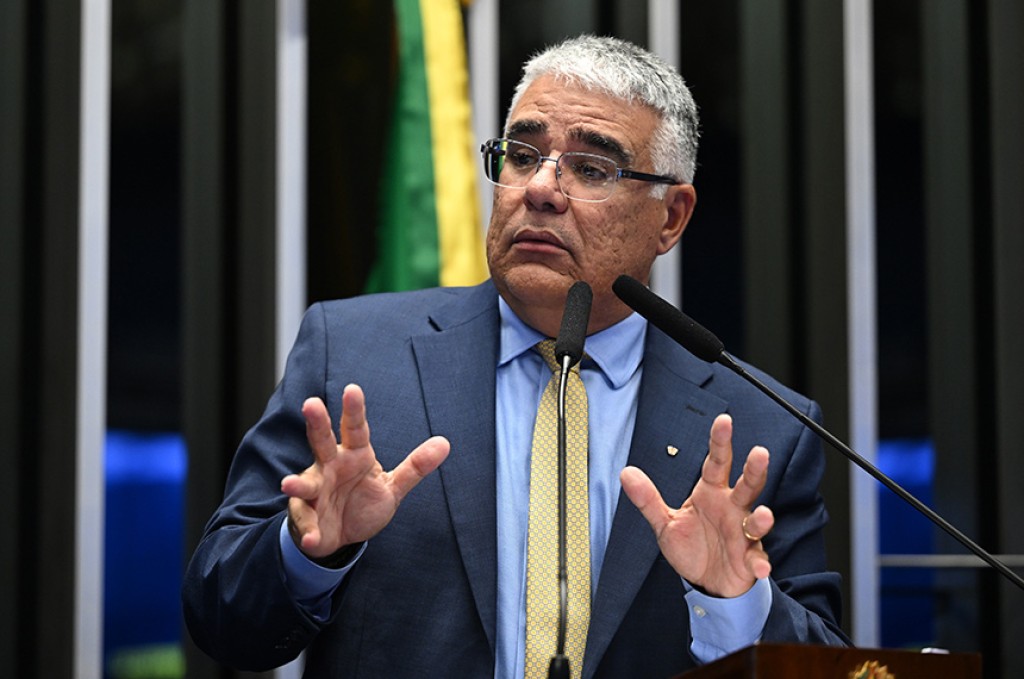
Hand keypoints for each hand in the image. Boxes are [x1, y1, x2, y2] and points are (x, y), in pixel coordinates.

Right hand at [281, 384, 449, 559]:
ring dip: (298, 484)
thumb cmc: (362, 504)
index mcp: (354, 454)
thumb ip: (415, 467)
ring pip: (305, 482)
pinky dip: (310, 531)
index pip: (356, 428)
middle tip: (311, 404)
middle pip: (322, 441)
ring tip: (289, 484)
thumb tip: (445, 443)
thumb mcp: (392, 487)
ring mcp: (314, 489)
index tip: (353, 390)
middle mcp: (330, 465)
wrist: (340, 538)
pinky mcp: (305, 514)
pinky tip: (314, 539)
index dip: (354, 410)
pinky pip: (306, 521)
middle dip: (317, 423)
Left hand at [620, 413, 773, 597]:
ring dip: (760, 518)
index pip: (716, 462)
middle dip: (754, 469)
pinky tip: (759, 566)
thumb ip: (648, 499)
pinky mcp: (749, 559)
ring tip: (762, 515)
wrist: (707, 582)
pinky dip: (759, 563)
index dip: (720, 442)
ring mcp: (743, 533)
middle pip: (747, 485)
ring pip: (755, 521)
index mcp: (711, 493)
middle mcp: (731, 508)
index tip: (724, 421)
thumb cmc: (692, 547)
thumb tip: (626, 473)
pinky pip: (756, 559)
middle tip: (760, 453)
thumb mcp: (665, 522)